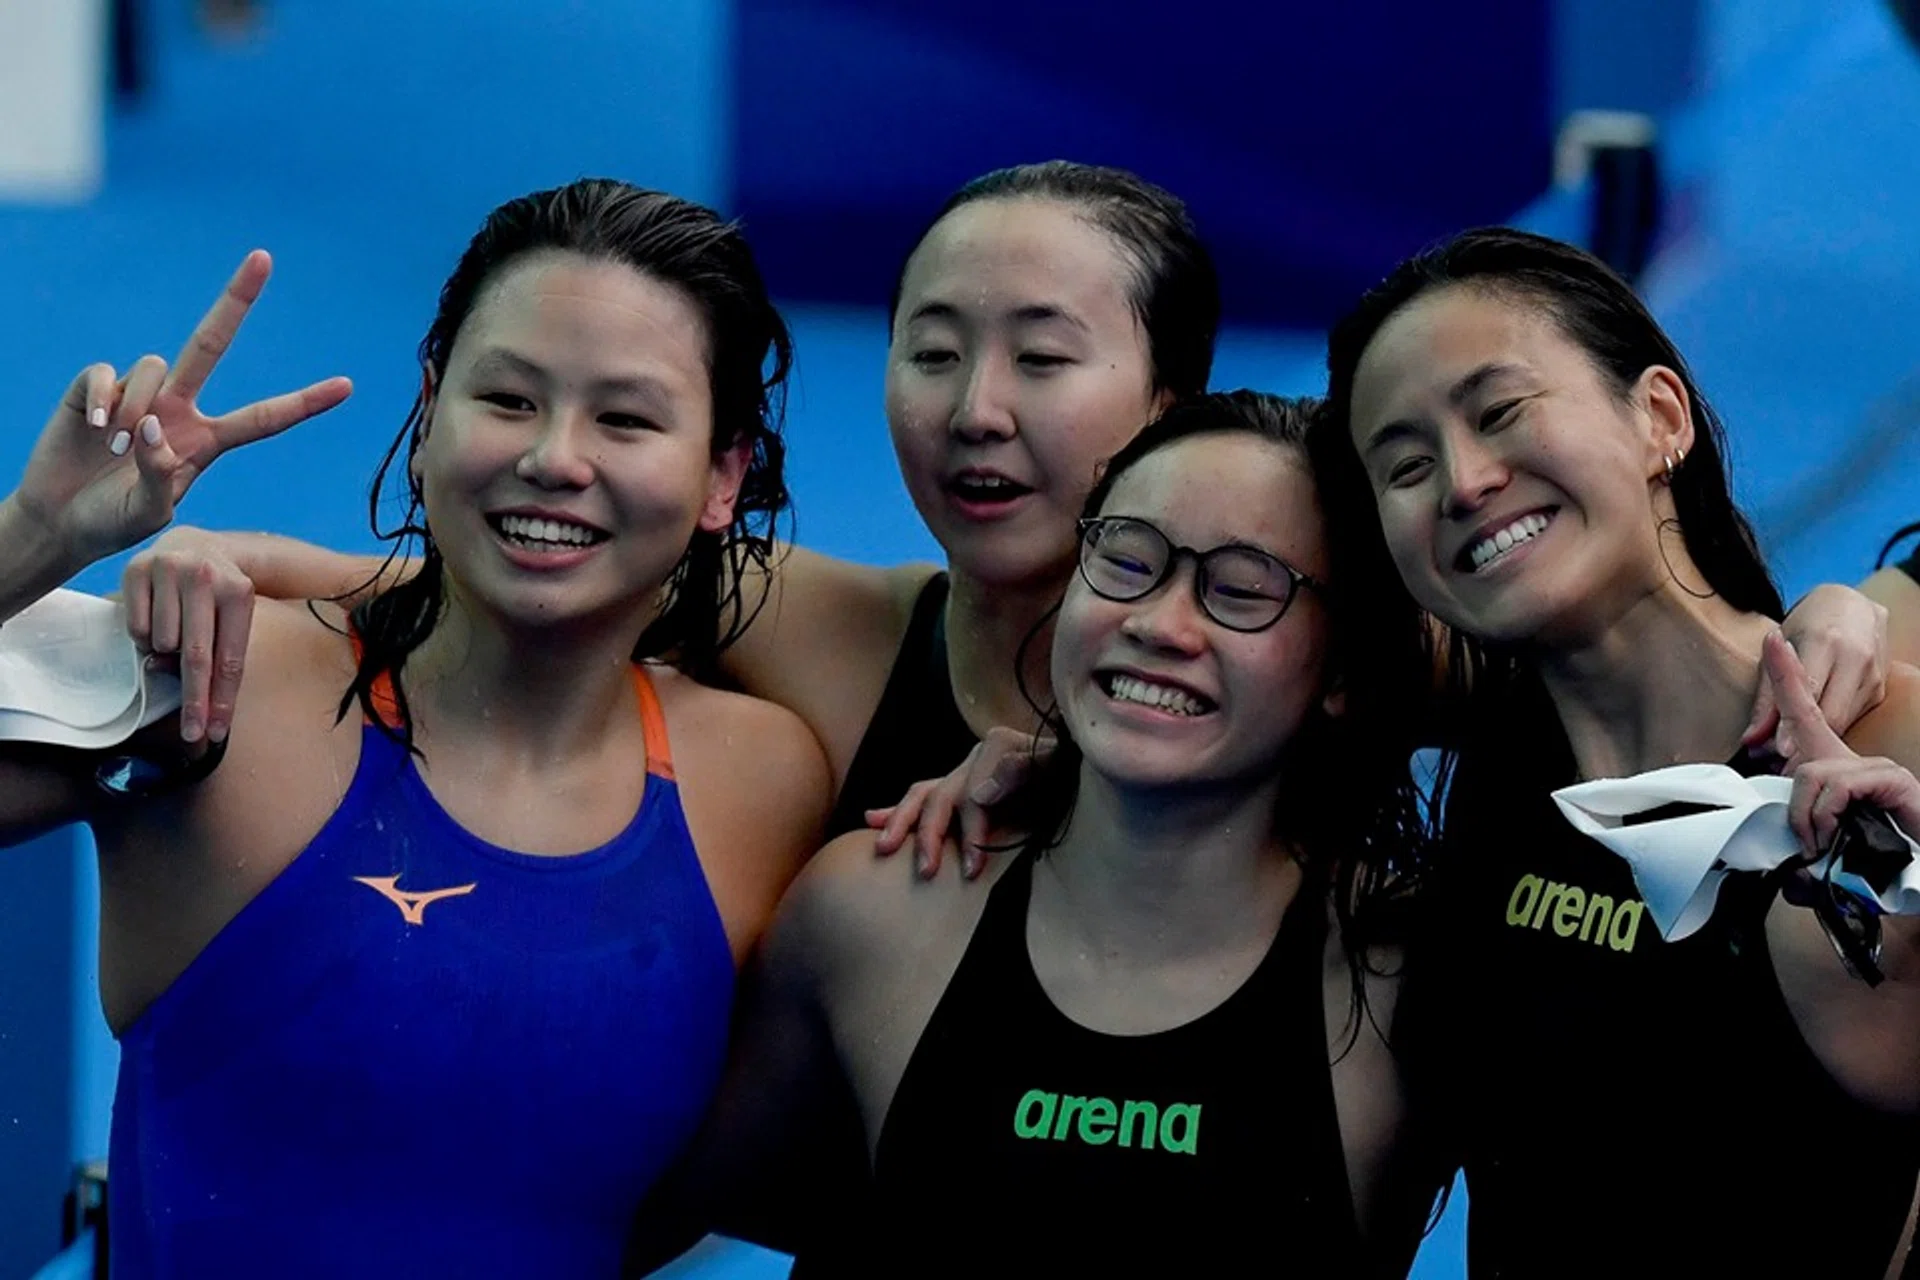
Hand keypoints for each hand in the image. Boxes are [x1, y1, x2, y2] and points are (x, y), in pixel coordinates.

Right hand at [13, 251, 351, 566]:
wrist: (61, 521)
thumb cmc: (112, 521)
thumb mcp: (149, 513)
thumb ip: (160, 477)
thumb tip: (152, 428)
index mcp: (207, 440)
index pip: (265, 418)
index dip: (305, 403)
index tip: (348, 386)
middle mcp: (178, 408)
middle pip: (211, 343)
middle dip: (236, 300)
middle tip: (263, 257)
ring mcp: (138, 394)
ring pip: (154, 367)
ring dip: (136, 407)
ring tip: (117, 448)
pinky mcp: (97, 389)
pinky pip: (105, 373)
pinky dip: (101, 400)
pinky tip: (93, 431)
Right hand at [122, 528, 258, 744]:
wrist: (192, 545)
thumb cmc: (216, 594)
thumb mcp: (232, 617)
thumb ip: (219, 653)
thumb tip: (195, 696)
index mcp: (238, 592)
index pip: (230, 658)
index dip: (222, 699)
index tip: (215, 733)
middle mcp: (205, 577)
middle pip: (196, 656)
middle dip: (194, 701)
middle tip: (192, 735)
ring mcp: (169, 570)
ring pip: (161, 643)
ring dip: (164, 655)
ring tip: (175, 634)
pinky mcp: (136, 569)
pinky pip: (135, 628)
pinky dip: (144, 636)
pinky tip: (156, 619)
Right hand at [867, 726, 1052, 878]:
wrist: (1072, 772)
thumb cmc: (1068, 775)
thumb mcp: (1059, 768)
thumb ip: (1026, 771)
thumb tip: (980, 794)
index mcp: (1001, 747)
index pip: (978, 788)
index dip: (973, 827)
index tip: (971, 866)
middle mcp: (976, 759)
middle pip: (944, 794)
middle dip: (932, 833)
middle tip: (927, 871)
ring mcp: (962, 774)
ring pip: (924, 795)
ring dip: (903, 824)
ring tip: (885, 848)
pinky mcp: (955, 789)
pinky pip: (921, 797)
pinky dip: (896, 810)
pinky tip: (872, 820)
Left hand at [1748, 585, 1889, 750]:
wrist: (1854, 606)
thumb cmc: (1809, 622)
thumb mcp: (1779, 647)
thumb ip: (1766, 694)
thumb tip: (1751, 738)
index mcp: (1827, 642)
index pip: (1809, 692)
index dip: (1792, 726)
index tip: (1776, 749)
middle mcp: (1856, 660)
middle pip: (1830, 716)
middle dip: (1801, 742)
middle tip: (1772, 762)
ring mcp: (1873, 677)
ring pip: (1842, 723)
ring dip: (1813, 743)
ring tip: (1783, 758)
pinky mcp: (1879, 691)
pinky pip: (1850, 720)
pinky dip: (1827, 733)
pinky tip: (1806, 740)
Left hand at [1763, 630, 1919, 853]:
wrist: (1917, 872)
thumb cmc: (1868, 855)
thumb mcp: (1820, 833)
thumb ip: (1794, 816)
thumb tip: (1763, 789)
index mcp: (1835, 764)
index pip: (1804, 710)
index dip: (1786, 676)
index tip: (1773, 640)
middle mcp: (1856, 760)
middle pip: (1798, 756)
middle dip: (1791, 803)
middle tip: (1805, 841)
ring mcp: (1876, 766)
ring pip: (1812, 772)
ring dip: (1808, 816)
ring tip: (1822, 845)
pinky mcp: (1892, 777)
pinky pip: (1837, 786)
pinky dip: (1826, 815)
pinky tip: (1836, 836)